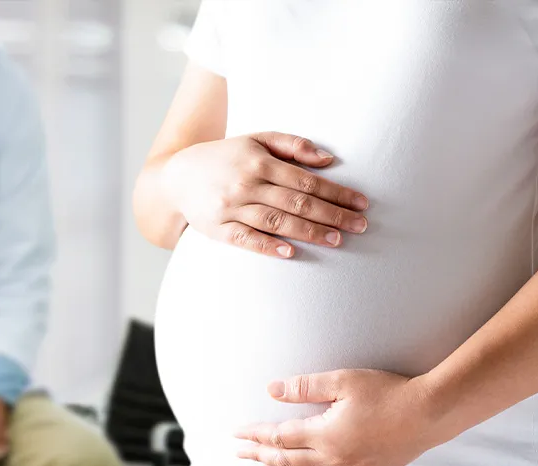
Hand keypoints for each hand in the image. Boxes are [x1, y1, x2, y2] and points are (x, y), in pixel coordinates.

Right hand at [162, 132, 369, 257]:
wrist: (176, 177)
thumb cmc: (225, 157)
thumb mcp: (255, 139)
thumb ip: (292, 145)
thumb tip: (328, 159)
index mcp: (258, 160)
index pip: (306, 180)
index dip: (336, 192)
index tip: (361, 203)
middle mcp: (246, 183)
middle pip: (297, 203)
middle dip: (332, 215)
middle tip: (361, 226)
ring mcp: (230, 208)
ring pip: (277, 222)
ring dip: (309, 232)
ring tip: (338, 240)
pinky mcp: (218, 229)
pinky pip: (246, 240)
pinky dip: (268, 246)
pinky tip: (290, 252)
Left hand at [235, 370, 445, 465]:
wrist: (429, 413)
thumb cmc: (389, 393)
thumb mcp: (344, 381)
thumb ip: (305, 387)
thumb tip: (274, 389)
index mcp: (325, 435)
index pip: (279, 438)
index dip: (256, 436)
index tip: (238, 434)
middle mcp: (335, 458)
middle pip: (287, 460)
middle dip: (260, 457)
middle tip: (240, 454)